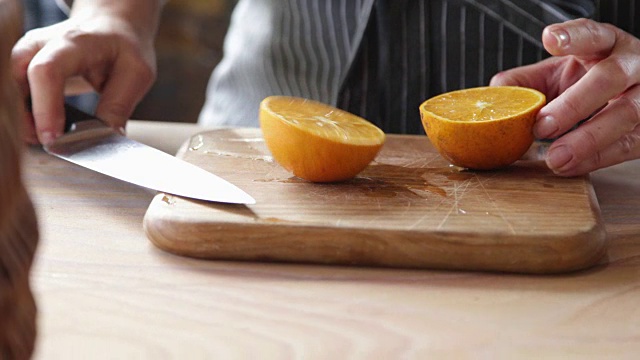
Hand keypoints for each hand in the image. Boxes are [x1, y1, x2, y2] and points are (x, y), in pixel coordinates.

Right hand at [12, 1, 161, 144]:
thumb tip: (106, 139)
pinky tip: (44, 129)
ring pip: (13, 88)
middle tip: (51, 144)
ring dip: (26, 118)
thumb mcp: (137, 74)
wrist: (113, 27)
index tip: (53, 138)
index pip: (47, 71)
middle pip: (18, 79)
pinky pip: (17, 92)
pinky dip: (28, 113)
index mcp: (75, 42)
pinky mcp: (25, 65)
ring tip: (49, 139)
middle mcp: (44, 44)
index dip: (45, 108)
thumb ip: (119, 105)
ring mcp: (30, 53)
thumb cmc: (125, 48)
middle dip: (29, 117)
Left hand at [490, 18, 639, 175]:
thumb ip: (525, 83)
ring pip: (624, 114)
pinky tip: (570, 166)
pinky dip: (596, 158)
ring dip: (586, 139)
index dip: (573, 37)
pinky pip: (628, 144)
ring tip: (555, 158)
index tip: (550, 39)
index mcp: (605, 44)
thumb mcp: (556, 74)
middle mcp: (631, 65)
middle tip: (542, 127)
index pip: (592, 34)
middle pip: (608, 78)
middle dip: (573, 105)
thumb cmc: (586, 83)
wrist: (627, 97)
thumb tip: (497, 95)